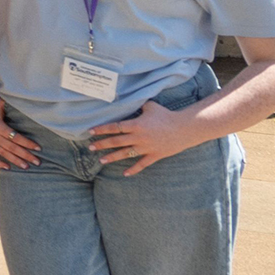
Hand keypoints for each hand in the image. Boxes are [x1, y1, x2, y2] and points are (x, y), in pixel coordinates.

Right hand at [0, 97, 38, 169]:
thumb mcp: (0, 104)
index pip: (15, 137)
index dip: (27, 143)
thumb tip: (29, 107)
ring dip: (15, 161)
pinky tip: (8, 168)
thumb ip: (12, 107)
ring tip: (26, 167)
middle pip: (11, 148)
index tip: (38, 148)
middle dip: (25, 155)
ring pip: (3, 154)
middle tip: (37, 162)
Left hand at [88, 99, 204, 175]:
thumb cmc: (167, 115)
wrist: (185, 128)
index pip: (115, 127)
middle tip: (90, 147)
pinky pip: (142, 164)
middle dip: (101, 144)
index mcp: (136, 125)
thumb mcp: (151, 106)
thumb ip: (138, 105)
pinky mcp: (155, 155)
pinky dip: (133, 169)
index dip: (101, 129)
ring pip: (125, 154)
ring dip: (112, 157)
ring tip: (101, 160)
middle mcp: (139, 137)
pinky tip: (124, 174)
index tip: (90, 131)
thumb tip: (128, 100)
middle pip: (116, 141)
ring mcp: (146, 148)